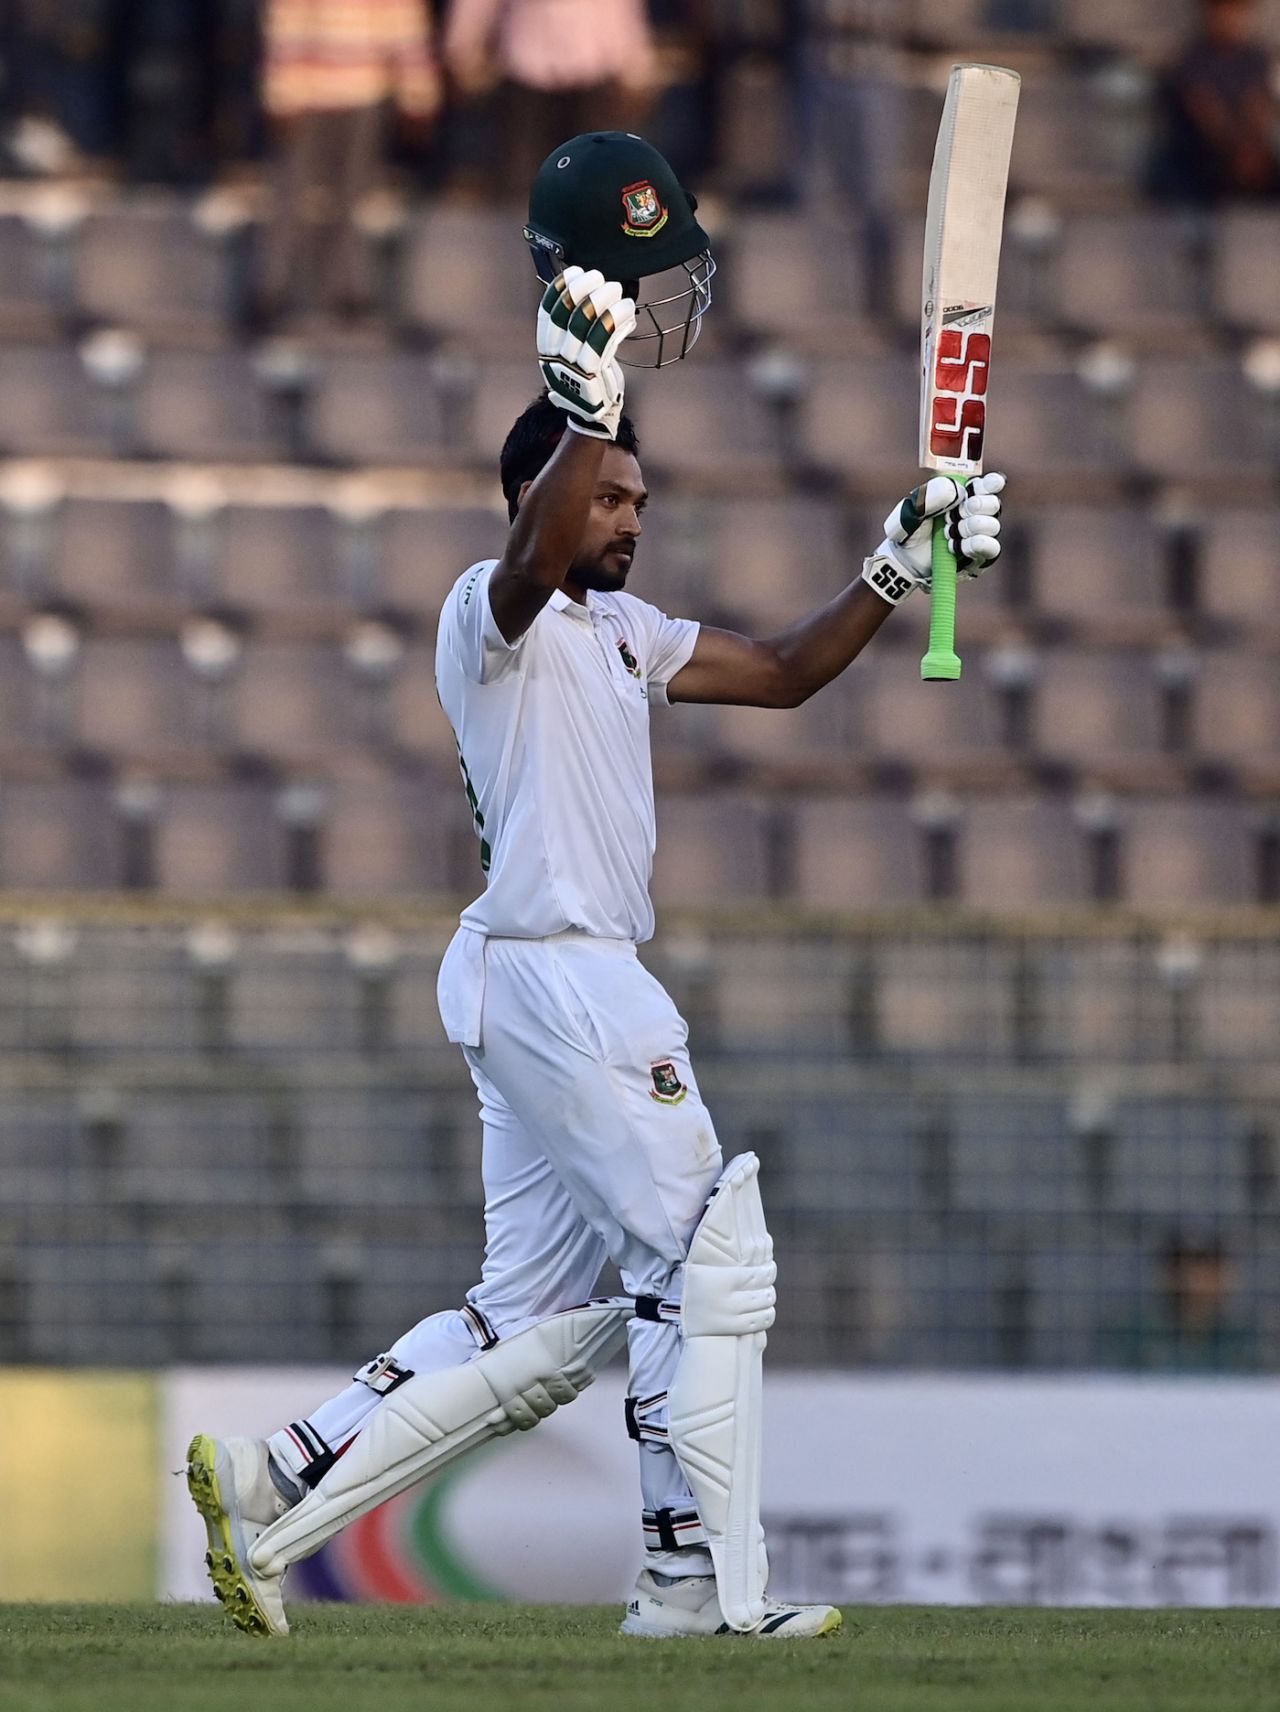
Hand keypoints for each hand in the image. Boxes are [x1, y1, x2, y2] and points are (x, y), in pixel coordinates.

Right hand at [537, 267, 636, 440]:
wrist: (594, 420)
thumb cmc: (590, 381)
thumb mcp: (576, 356)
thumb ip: (578, 331)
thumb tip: (588, 293)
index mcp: (546, 353)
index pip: (547, 315)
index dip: (559, 290)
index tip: (574, 272)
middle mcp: (554, 360)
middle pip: (564, 317)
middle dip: (582, 291)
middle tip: (600, 278)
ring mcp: (571, 370)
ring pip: (583, 327)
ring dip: (601, 302)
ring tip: (616, 289)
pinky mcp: (591, 377)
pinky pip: (602, 343)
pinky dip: (615, 322)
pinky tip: (627, 309)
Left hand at [861, 472, 1005, 604]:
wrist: (904, 560)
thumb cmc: (910, 529)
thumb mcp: (913, 508)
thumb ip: (932, 494)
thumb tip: (959, 492)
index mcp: (964, 494)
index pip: (989, 484)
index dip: (991, 483)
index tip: (984, 486)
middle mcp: (977, 513)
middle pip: (993, 504)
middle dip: (973, 507)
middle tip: (950, 515)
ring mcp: (980, 535)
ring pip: (992, 525)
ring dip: (968, 528)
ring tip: (947, 534)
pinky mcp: (980, 556)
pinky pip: (992, 548)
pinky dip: (974, 545)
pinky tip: (956, 547)